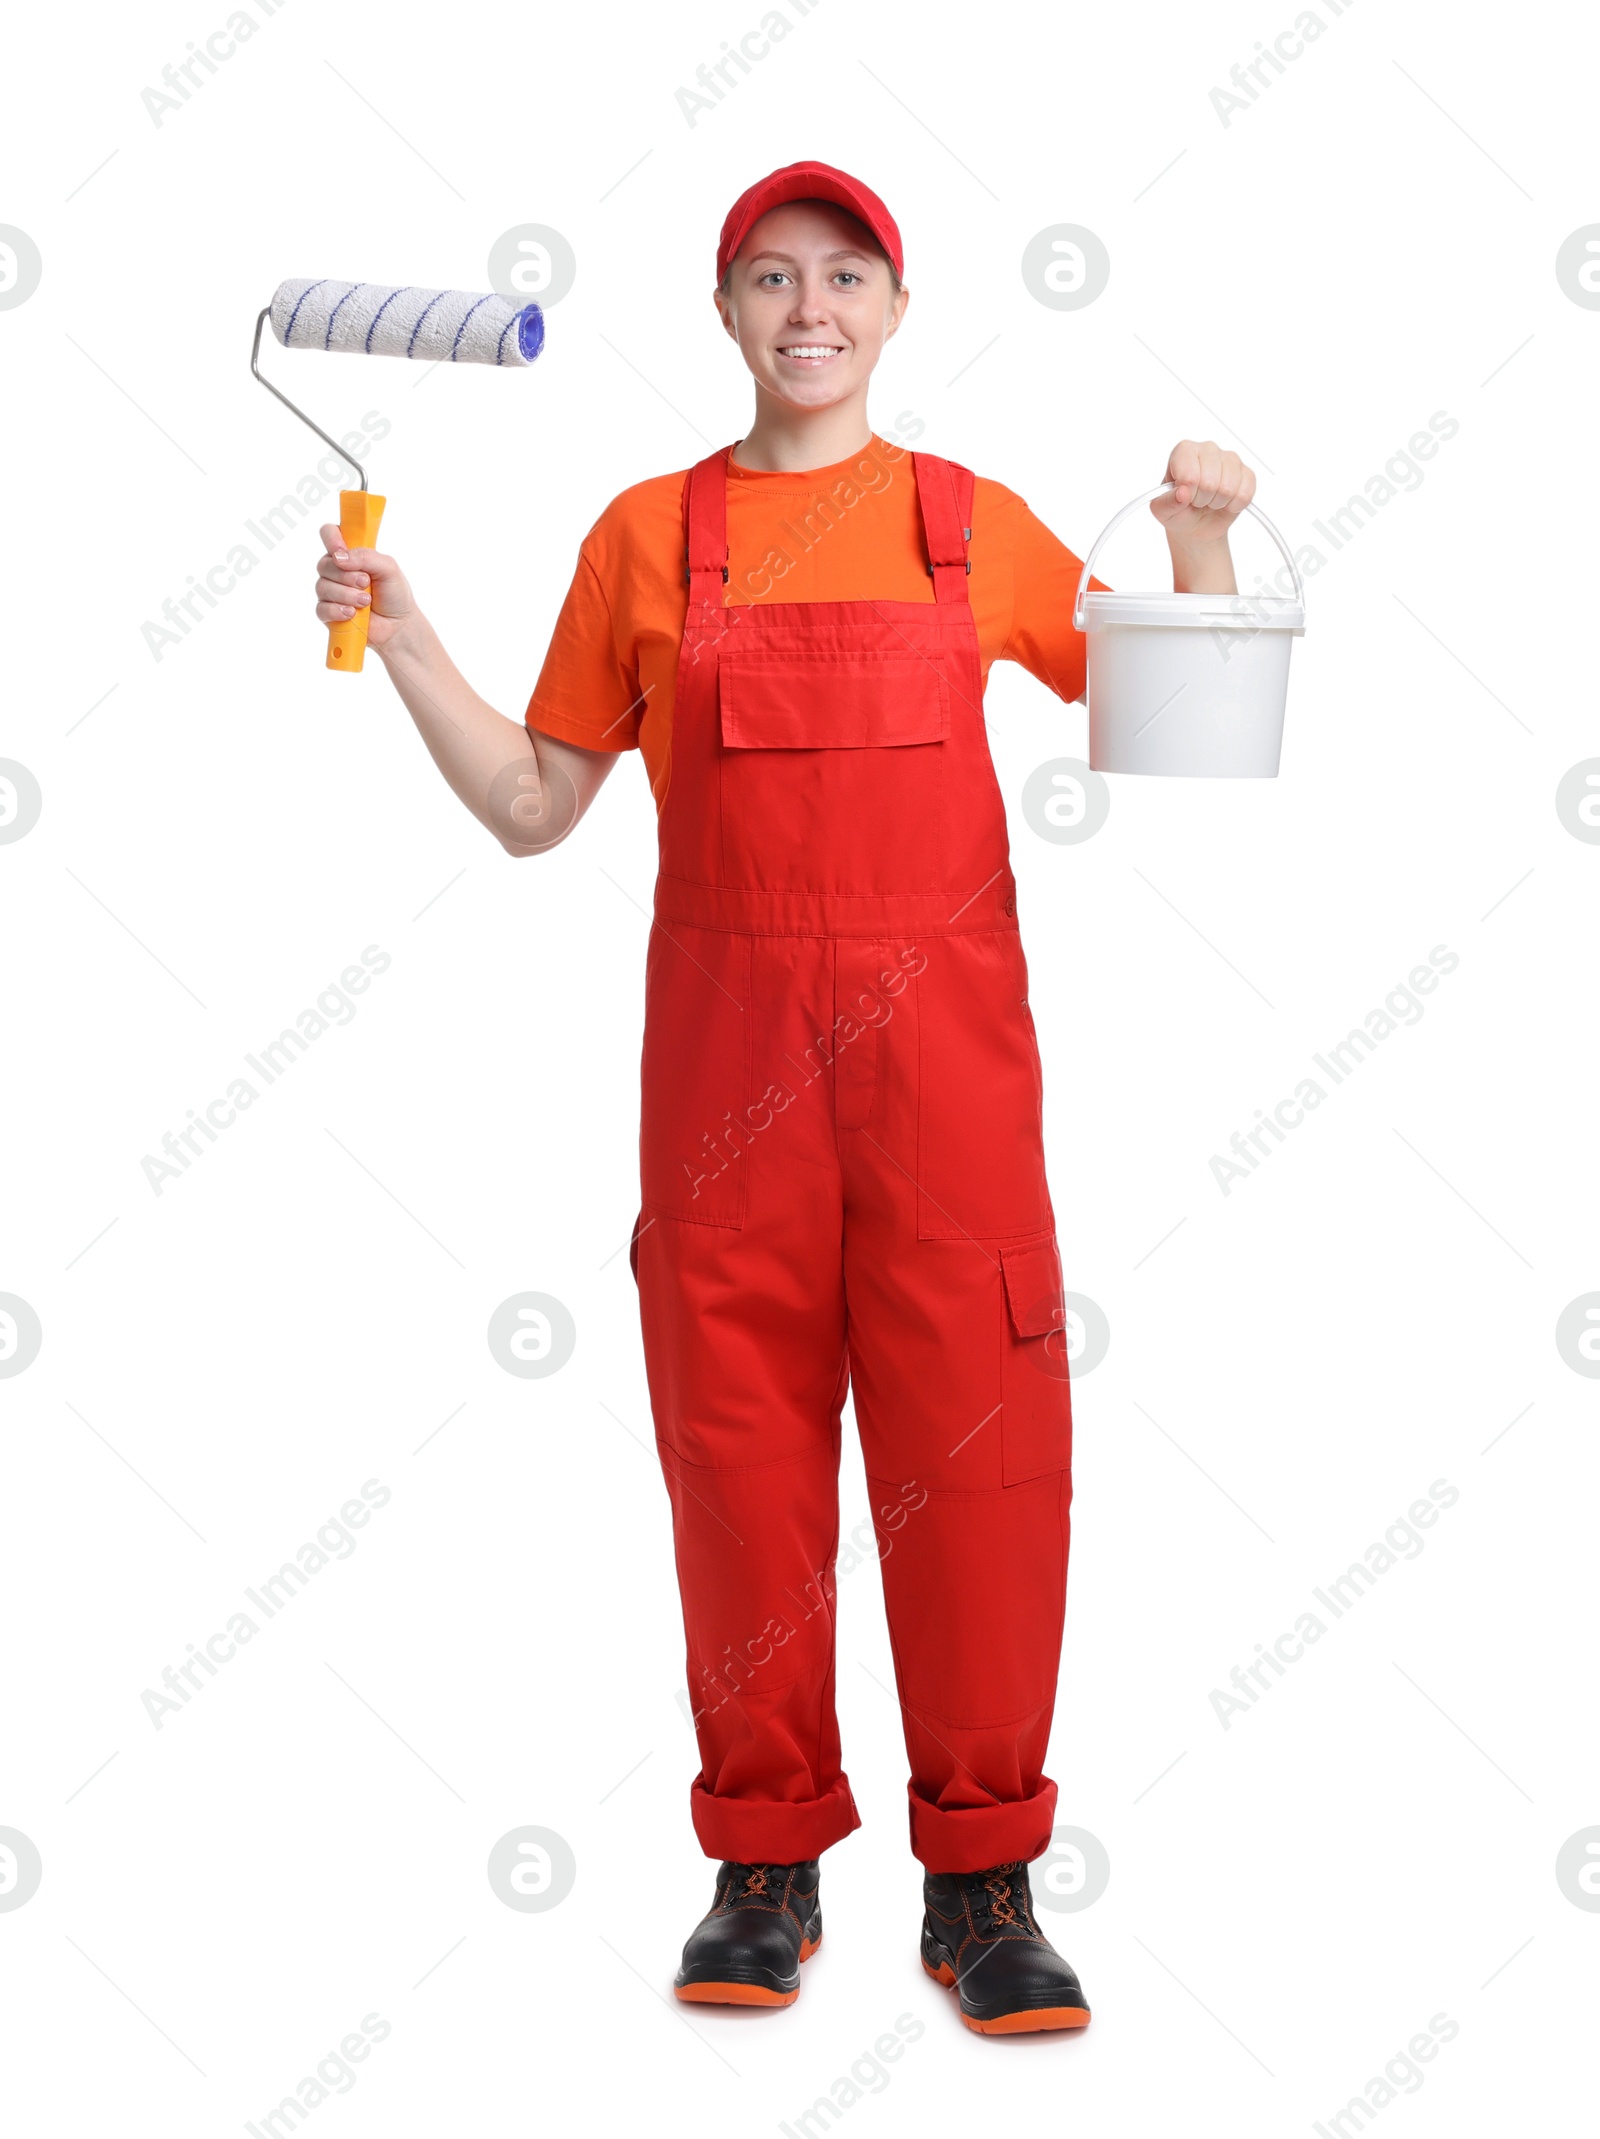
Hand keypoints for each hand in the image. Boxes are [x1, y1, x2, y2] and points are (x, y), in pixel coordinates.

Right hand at [314, 525, 416, 654]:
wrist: (398, 625)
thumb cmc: (395, 594)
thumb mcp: (389, 568)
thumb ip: (367, 556)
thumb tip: (339, 557)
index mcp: (350, 553)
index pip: (330, 533)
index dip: (331, 538)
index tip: (341, 551)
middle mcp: (337, 570)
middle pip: (323, 564)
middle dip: (346, 576)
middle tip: (366, 583)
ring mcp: (331, 591)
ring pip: (322, 587)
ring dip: (346, 595)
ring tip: (366, 602)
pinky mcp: (329, 613)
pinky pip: (321, 608)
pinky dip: (337, 611)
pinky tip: (352, 614)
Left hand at [1149, 440, 1254, 547]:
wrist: (1197, 524)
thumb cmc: (1178, 511)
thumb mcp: (1163, 511)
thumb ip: (1167, 503)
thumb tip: (1183, 493)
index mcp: (1184, 451)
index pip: (1189, 475)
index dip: (1187, 494)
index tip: (1184, 497)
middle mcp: (1208, 449)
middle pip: (1210, 482)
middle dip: (1202, 500)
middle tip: (1197, 501)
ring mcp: (1230, 458)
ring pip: (1229, 488)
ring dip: (1218, 503)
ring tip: (1209, 501)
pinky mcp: (1246, 473)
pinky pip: (1245, 494)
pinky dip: (1234, 506)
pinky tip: (1225, 503)